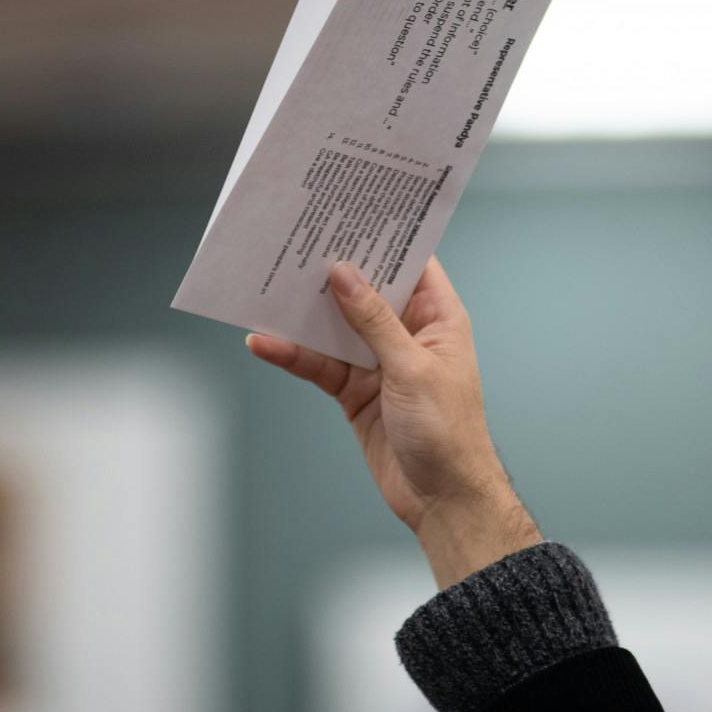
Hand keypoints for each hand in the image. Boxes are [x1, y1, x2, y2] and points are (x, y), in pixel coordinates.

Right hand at [246, 257, 540, 587]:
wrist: (443, 499)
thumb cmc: (448, 431)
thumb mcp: (411, 368)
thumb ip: (373, 320)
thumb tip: (344, 274)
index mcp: (438, 317)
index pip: (410, 263)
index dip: (383, 238)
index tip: (349, 211)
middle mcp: (408, 333)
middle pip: (365, 290)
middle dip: (332, 271)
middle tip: (295, 241)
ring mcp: (378, 362)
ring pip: (334, 327)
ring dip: (303, 313)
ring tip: (265, 288)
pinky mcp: (354, 391)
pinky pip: (319, 364)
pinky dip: (292, 355)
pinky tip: (263, 342)